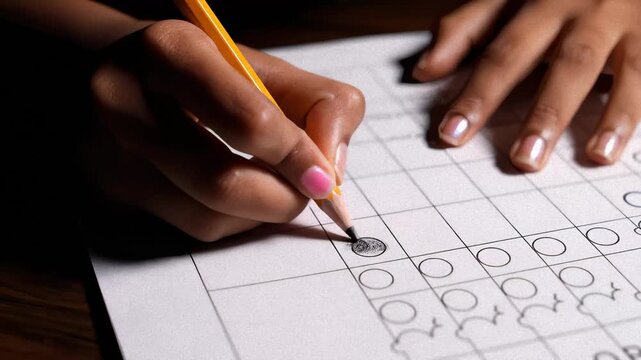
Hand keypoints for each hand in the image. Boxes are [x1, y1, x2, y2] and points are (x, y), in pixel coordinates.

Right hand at [86, 20, 363, 240]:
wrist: (117, 73)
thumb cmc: (202, 71)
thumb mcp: (262, 66)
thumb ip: (318, 103)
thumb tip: (331, 168)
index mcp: (170, 53)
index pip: (247, 121)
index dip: (297, 156)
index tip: (325, 179)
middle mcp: (124, 104)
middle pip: (223, 184)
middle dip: (282, 199)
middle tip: (307, 192)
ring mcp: (108, 156)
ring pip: (208, 219)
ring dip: (259, 214)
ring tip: (272, 186)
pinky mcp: (110, 194)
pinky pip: (191, 230)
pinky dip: (232, 220)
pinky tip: (237, 192)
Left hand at [413, 0, 640, 170]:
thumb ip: (466, 30)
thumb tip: (423, 69)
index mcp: (537, 2)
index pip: (500, 52)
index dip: (476, 94)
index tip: (451, 134)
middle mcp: (578, 10)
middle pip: (551, 61)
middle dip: (536, 110)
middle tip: (520, 158)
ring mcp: (617, 23)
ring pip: (593, 69)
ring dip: (584, 117)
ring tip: (570, 158)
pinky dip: (627, 115)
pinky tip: (609, 150)